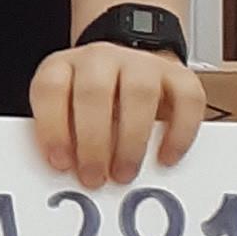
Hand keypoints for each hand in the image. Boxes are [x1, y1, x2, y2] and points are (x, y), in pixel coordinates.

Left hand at [30, 44, 203, 186]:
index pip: (50, 88)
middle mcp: (100, 58)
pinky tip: (166, 157)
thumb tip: (67, 170)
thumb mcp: (65, 112)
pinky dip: (179, 132)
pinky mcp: (177, 74)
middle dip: (93, 141)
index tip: (60, 163)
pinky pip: (186, 99)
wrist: (127, 68)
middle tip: (94, 178)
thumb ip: (63, 134)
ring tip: (124, 173)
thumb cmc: (90, 101)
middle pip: (94, 92)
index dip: (52, 128)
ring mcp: (141, 62)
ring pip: (139, 93)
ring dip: (131, 141)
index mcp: (63, 66)